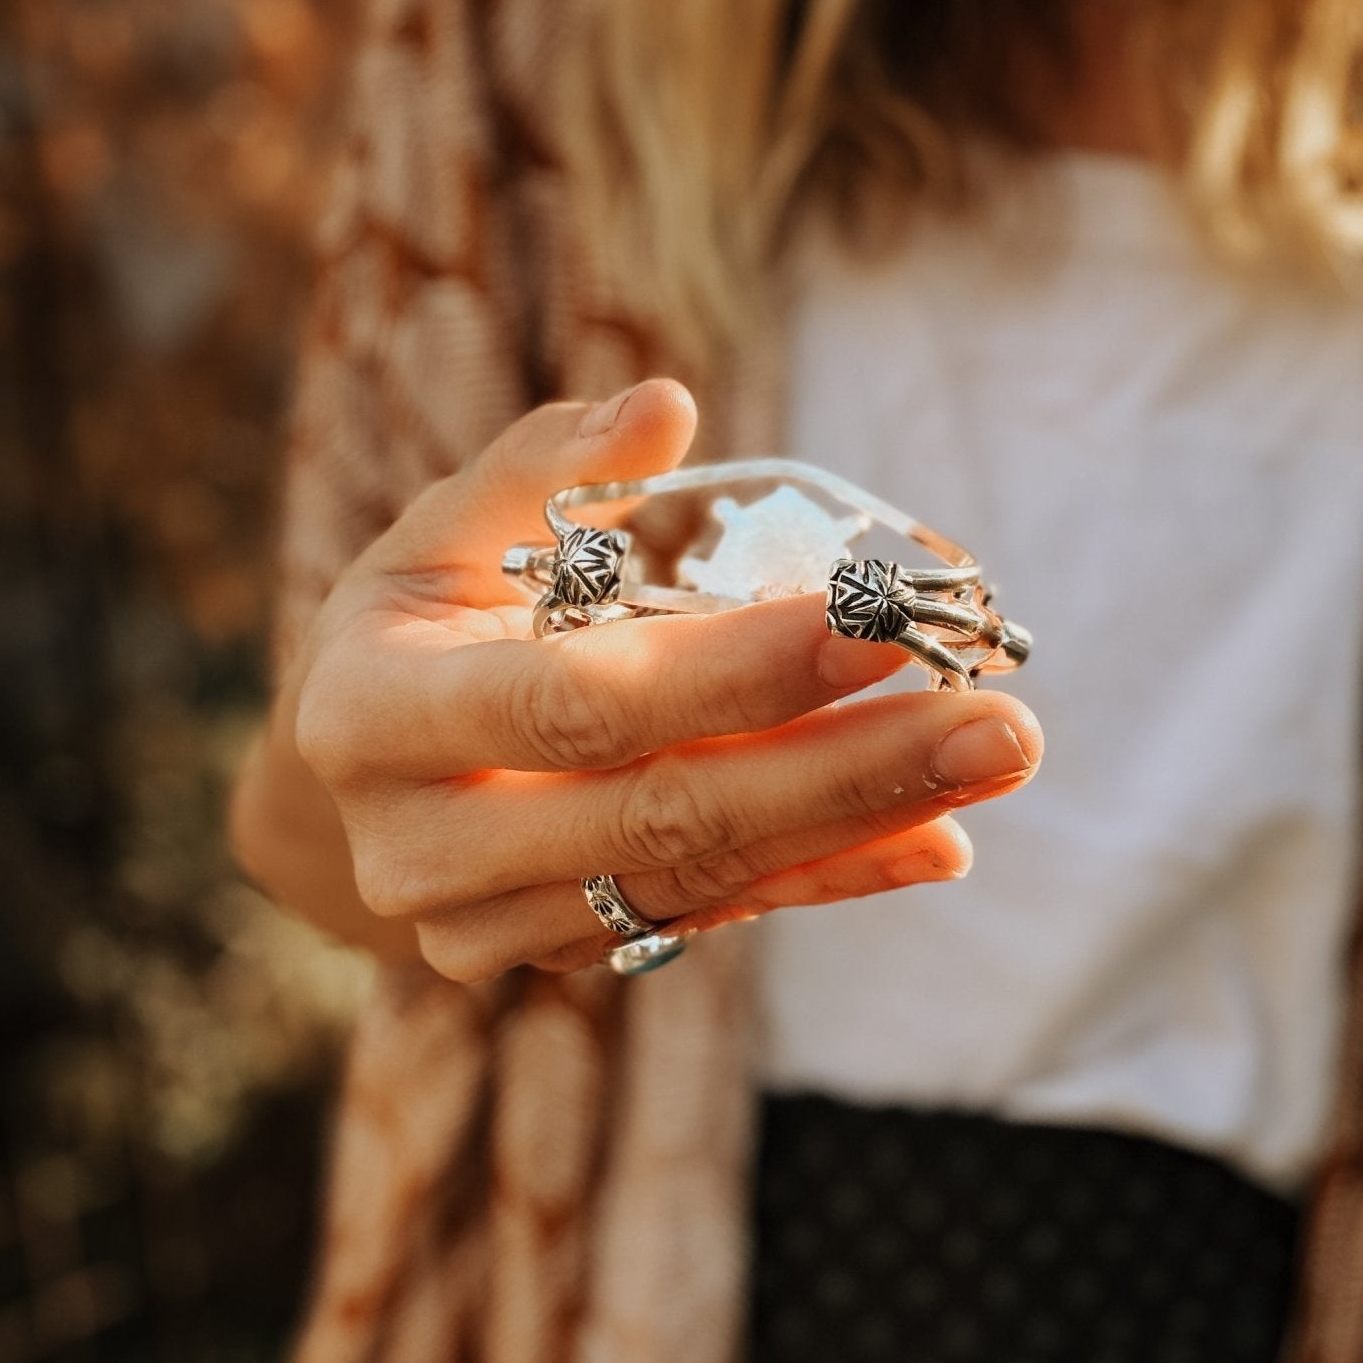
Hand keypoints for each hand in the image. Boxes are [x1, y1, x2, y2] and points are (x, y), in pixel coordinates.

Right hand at [293, 379, 1041, 980]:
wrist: (364, 768)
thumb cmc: (420, 615)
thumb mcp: (447, 525)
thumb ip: (546, 467)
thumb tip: (666, 405)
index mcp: (372, 714)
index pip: (573, 703)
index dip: (729, 674)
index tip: (872, 624)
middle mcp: (418, 847)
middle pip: (659, 815)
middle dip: (842, 768)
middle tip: (998, 719)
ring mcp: (486, 925)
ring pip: (698, 879)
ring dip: (859, 821)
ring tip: (991, 758)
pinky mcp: (558, 957)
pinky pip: (712, 919)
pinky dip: (829, 876)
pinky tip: (936, 839)